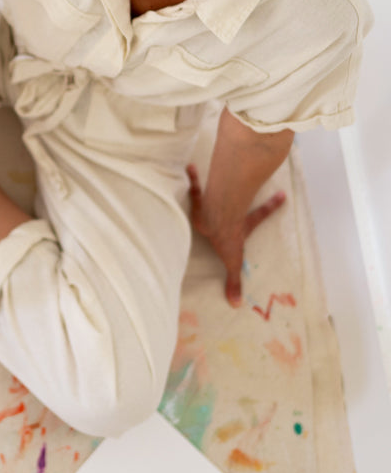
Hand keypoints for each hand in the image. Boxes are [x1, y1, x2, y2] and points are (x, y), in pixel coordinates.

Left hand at [186, 164, 285, 306]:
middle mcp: (229, 211)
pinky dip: (191, 178)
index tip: (284, 194)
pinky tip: (188, 167)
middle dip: (245, 184)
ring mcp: (215, 202)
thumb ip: (233, 282)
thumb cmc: (225, 239)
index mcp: (239, 225)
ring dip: (211, 181)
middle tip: (249, 173)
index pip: (258, 216)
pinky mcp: (201, 198)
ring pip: (216, 190)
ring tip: (206, 170)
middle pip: (241, 197)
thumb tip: (236, 305)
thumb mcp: (231, 261)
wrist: (214, 223)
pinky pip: (195, 186)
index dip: (271, 207)